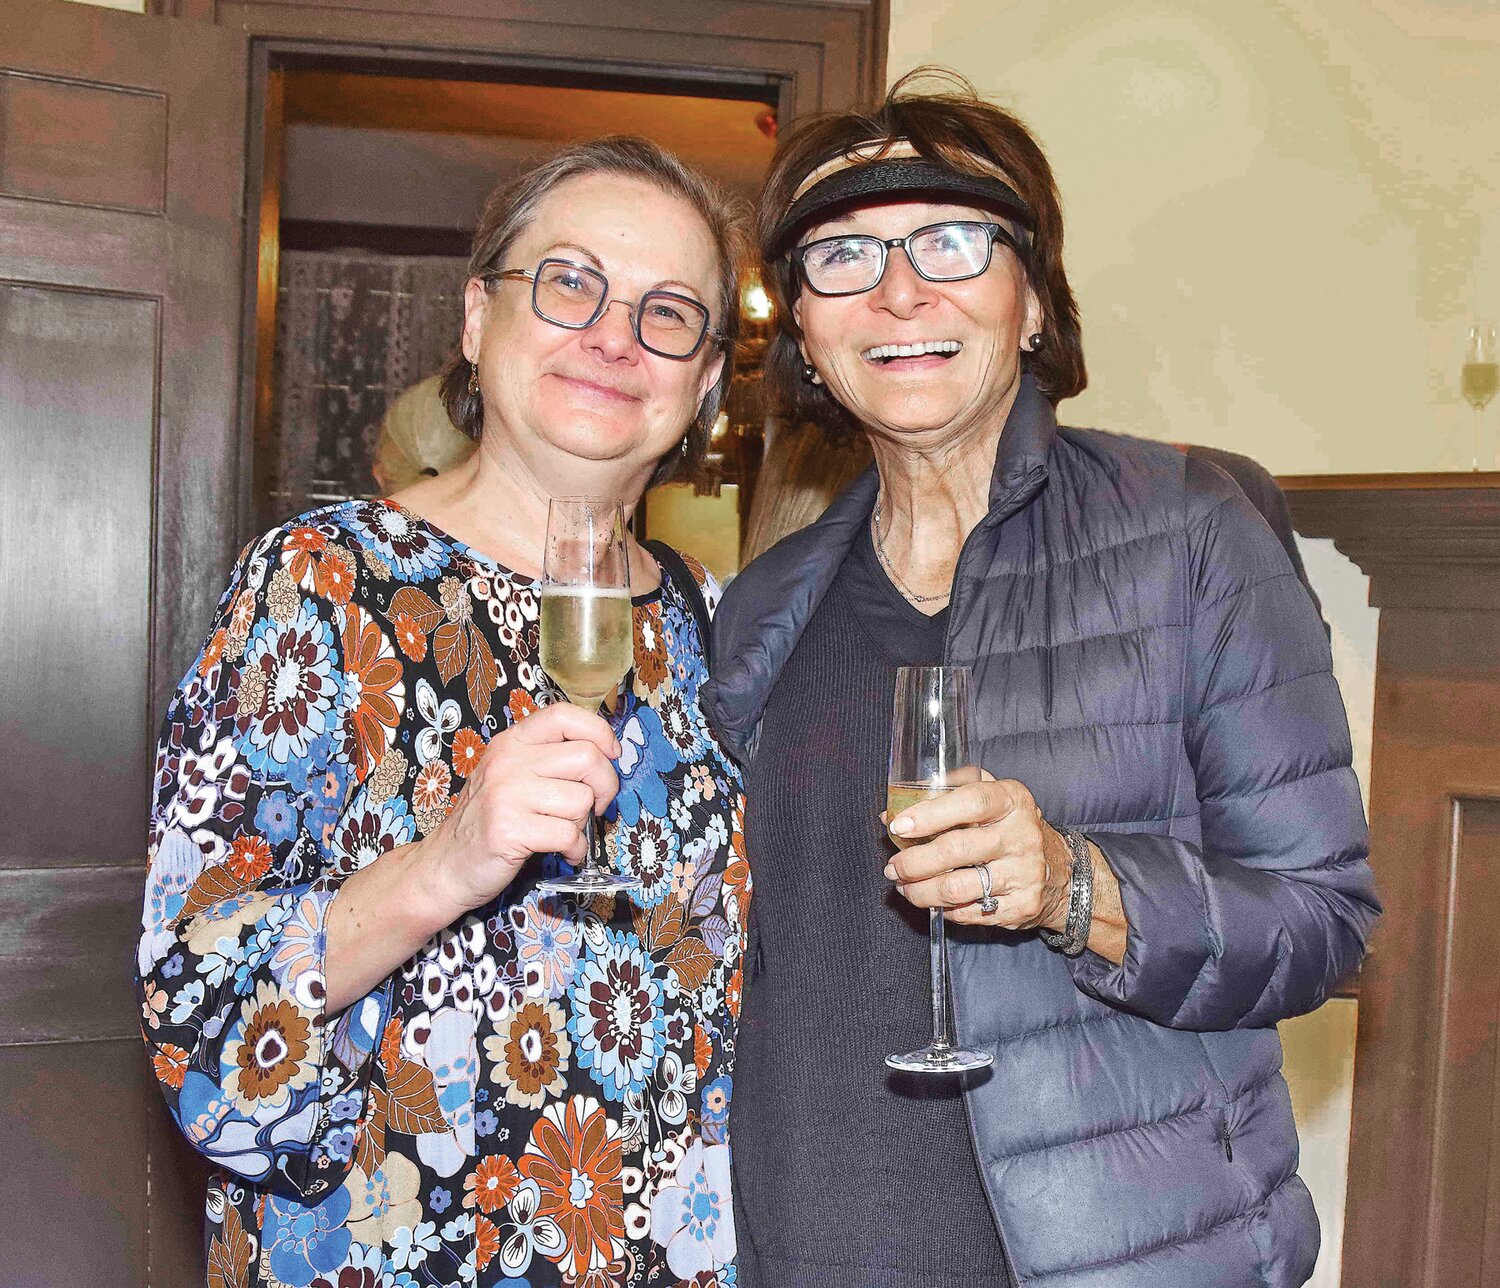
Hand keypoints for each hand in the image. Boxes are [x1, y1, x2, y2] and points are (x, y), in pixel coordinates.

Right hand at [417, 702, 619, 918]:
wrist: (445, 865)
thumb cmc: (488, 820)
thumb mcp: (510, 775)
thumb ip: (548, 760)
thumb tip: (606, 755)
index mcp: (512, 742)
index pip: (565, 715)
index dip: (599, 733)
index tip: (610, 755)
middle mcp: (508, 761)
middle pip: (587, 757)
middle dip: (604, 786)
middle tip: (594, 806)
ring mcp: (506, 795)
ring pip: (581, 799)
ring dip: (583, 823)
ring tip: (562, 831)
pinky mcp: (509, 830)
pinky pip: (569, 834)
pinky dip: (575, 849)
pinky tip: (562, 852)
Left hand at [884, 772, 1071, 929]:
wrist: (1061, 872)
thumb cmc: (1010, 827)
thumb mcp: (991, 795)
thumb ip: (944, 794)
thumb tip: (892, 812)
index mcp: (1012, 800)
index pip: (970, 802)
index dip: (930, 814)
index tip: (899, 826)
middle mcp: (1022, 836)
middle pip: (956, 849)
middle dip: (913, 862)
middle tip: (893, 867)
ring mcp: (1024, 873)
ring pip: (957, 888)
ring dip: (920, 891)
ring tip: (904, 887)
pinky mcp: (1022, 906)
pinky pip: (969, 913)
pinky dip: (944, 909)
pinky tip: (933, 901)